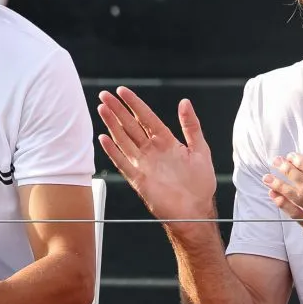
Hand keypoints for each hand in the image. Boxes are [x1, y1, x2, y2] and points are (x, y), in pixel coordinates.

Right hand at [97, 87, 216, 221]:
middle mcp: (152, 151)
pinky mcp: (138, 179)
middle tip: (105, 95)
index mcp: (166, 142)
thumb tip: (185, 103)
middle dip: (117, 110)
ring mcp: (143, 164)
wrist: (195, 211)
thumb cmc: (200, 185)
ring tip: (102, 109)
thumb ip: (191, 125)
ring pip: (123, 139)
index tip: (123, 91)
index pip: (147, 117)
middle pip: (131, 125)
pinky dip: (112, 151)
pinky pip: (122, 162)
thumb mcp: (200, 149)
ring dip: (112, 124)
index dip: (134, 103)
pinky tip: (103, 139)